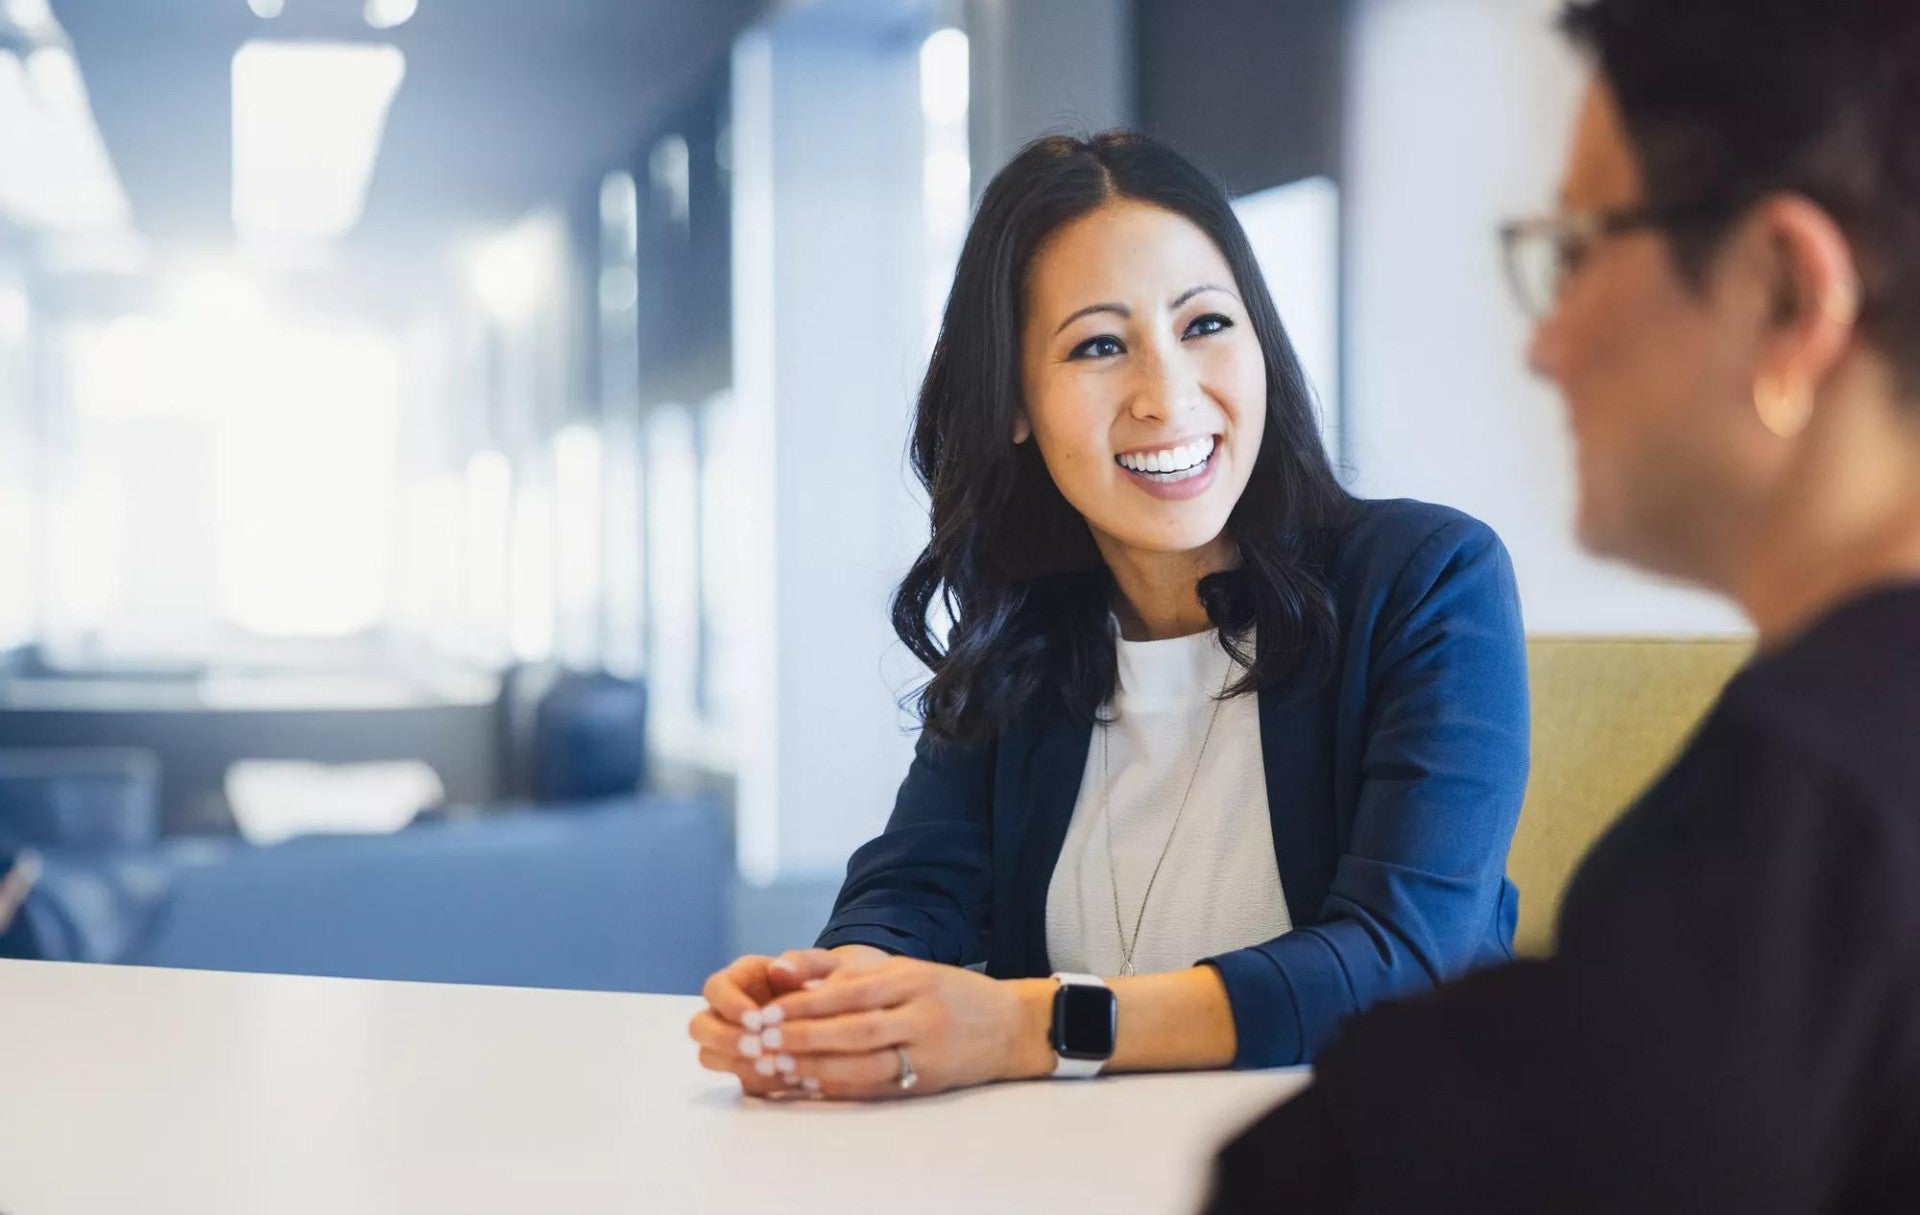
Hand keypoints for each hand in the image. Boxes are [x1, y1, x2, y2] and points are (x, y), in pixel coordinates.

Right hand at [687, 947, 888, 1095]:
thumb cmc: (828, 980)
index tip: (757, 1019)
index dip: (728, 1004)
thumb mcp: (823, 966)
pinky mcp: (748, 1068)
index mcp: (741, 979)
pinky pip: (740, 1079)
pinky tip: (791, 1080)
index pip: (714, 989)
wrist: (846, 1010)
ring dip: (737, 1064)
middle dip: (725, 1039)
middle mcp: (728, 1011)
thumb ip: (803, 963)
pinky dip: (762, 1082)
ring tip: (776, 1067)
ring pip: (710, 1056)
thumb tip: (778, 967)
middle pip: (699, 1027)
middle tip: (759, 1048)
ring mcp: (734, 1042)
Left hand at [754, 957, 1054, 1099]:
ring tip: (780, 1067)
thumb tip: (800, 985)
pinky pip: (879, 1086)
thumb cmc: (952, 993)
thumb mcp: (912, 970)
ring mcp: (928, 1049)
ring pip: (865, 1063)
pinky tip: (813, 1085)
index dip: (807, 1004)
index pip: (851, 992)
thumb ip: (860, 978)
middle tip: (763, 1042)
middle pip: (853, 1029)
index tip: (770, 1012)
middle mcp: (921, 1013)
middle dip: (804, 1037)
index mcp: (912, 979)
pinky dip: (843, 1087)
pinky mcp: (930, 1079)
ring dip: (817, 1067)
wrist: (1012, 1024)